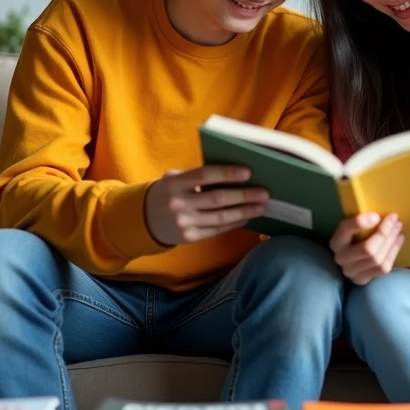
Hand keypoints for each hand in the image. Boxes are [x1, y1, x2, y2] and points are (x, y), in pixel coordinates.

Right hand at [144, 166, 269, 246]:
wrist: (145, 219)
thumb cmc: (169, 192)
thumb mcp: (176, 178)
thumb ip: (198, 176)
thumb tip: (236, 174)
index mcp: (175, 183)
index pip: (204, 175)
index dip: (227, 173)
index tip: (248, 172)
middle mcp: (178, 203)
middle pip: (217, 199)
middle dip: (244, 196)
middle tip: (264, 192)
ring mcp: (184, 223)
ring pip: (221, 217)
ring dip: (244, 212)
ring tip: (261, 206)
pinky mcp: (190, 237)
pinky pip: (217, 229)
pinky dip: (235, 223)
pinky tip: (247, 217)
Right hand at [329, 212, 404, 285]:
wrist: (349, 263)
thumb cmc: (352, 239)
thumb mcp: (351, 229)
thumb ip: (361, 222)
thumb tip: (381, 214)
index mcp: (336, 242)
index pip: (345, 230)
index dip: (360, 223)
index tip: (376, 215)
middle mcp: (342, 258)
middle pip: (367, 248)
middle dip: (384, 232)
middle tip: (394, 219)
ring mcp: (352, 272)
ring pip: (377, 259)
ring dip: (391, 241)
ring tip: (398, 227)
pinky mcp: (363, 279)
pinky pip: (383, 267)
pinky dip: (394, 251)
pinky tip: (399, 239)